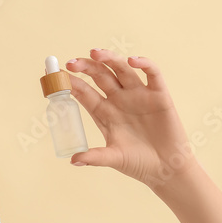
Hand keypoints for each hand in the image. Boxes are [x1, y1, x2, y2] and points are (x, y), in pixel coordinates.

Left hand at [64, 49, 199, 188]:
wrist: (166, 169)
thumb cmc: (138, 163)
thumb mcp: (114, 159)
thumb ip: (95, 157)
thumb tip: (73, 160)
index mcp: (104, 112)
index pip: (83, 92)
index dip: (70, 82)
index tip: (55, 76)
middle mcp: (119, 99)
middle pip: (99, 76)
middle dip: (85, 67)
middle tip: (71, 63)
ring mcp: (138, 95)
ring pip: (121, 69)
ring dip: (109, 59)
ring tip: (95, 53)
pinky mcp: (159, 95)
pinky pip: (152, 74)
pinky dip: (144, 63)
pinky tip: (133, 60)